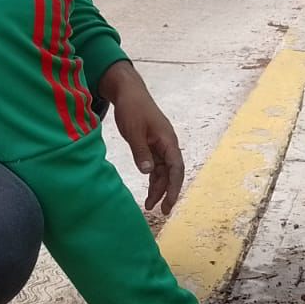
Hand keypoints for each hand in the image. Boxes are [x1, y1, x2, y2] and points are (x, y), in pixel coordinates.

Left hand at [99, 61, 184, 211]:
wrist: (129, 92)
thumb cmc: (132, 107)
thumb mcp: (134, 131)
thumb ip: (141, 152)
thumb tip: (148, 172)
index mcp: (167, 140)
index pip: (176, 168)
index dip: (174, 187)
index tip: (168, 202)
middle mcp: (168, 144)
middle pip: (172, 172)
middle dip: (168, 192)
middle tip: (162, 211)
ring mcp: (161, 145)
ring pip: (164, 171)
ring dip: (159, 188)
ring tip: (150, 205)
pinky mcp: (153, 145)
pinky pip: (157, 166)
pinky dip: (154, 178)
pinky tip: (149, 190)